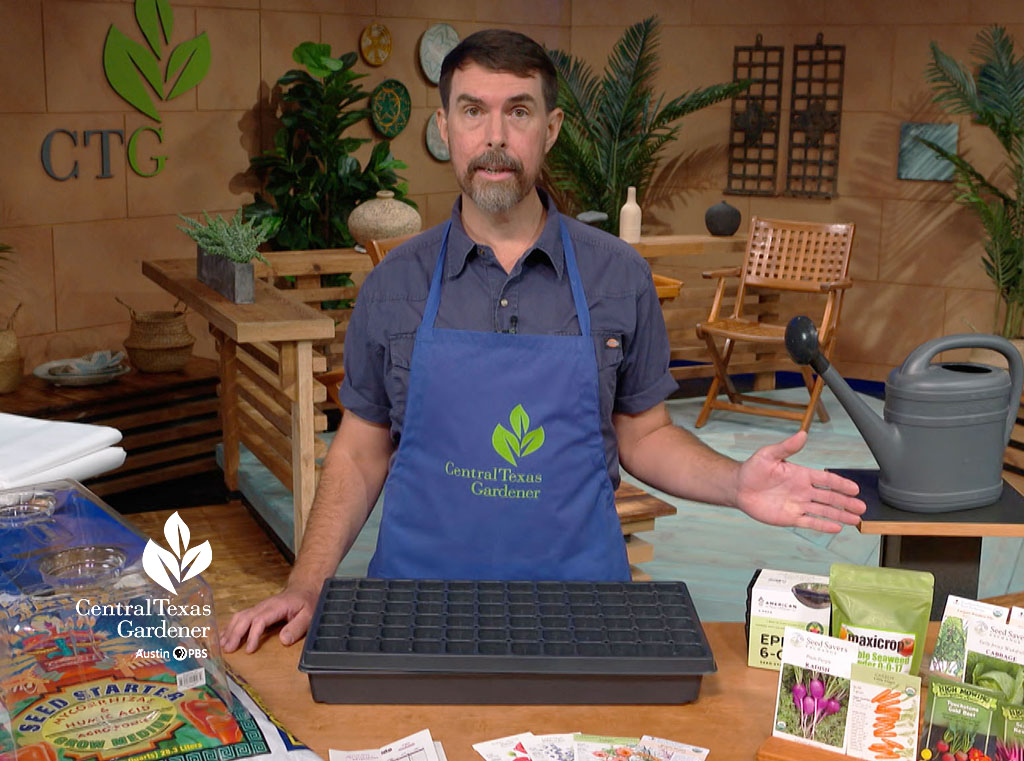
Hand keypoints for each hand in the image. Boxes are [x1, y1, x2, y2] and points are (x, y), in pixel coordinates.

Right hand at [219, 585, 318, 653]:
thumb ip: (297, 627)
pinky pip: (241, 617)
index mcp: (276, 606)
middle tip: (228, 650)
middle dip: (235, 634)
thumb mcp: (309, 615)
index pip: (259, 620)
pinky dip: (231, 627)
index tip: (249, 650)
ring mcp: (259, 607)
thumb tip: (283, 640)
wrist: (304, 589)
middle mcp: (264, 605)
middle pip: (245, 618)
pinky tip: (225, 637)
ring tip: (223, 646)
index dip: (253, 635)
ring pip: (240, 616)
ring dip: (230, 630)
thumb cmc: (307, 602)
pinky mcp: (257, 610)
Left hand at [735, 430, 865, 532]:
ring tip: (856, 520)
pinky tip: (836, 527)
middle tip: (862, 508)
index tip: (855, 489)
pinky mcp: (790, 517)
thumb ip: (786, 447)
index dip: (841, 484)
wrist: (738, 487)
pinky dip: (823, 525)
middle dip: (847, 502)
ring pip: (824, 511)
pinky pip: (810, 522)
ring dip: (840, 515)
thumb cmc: (753, 469)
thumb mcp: (769, 455)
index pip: (826, 479)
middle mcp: (803, 490)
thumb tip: (802, 434)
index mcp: (801, 475)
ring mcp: (798, 505)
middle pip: (830, 497)